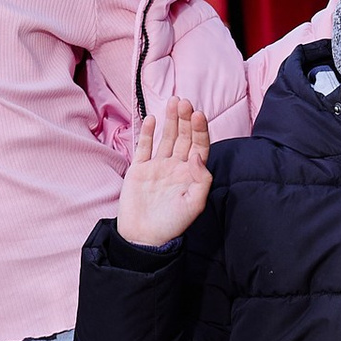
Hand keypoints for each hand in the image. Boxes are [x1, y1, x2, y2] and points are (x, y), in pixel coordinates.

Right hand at [116, 97, 211, 247]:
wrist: (143, 237)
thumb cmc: (172, 224)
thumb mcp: (194, 204)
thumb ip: (202, 179)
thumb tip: (197, 155)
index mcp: (191, 174)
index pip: (199, 146)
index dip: (200, 130)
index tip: (198, 115)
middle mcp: (175, 167)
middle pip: (183, 137)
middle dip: (185, 119)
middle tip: (185, 102)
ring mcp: (157, 167)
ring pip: (166, 138)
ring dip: (170, 120)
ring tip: (173, 102)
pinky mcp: (139, 170)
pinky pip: (144, 147)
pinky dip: (148, 133)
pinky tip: (152, 119)